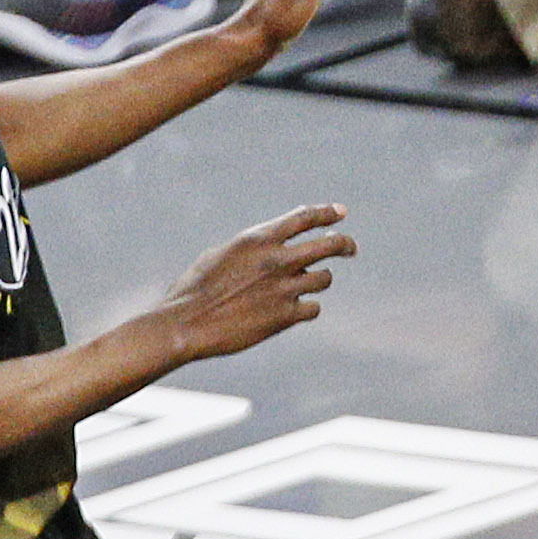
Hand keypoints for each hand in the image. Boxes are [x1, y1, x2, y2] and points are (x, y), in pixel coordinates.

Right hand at [154, 202, 356, 362]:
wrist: (186, 325)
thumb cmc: (194, 289)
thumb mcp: (220, 254)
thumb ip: (252, 247)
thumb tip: (272, 243)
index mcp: (258, 238)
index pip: (305, 217)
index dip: (327, 213)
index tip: (341, 213)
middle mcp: (277, 259)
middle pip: (329, 243)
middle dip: (345, 244)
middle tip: (351, 248)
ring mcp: (284, 288)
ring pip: (324, 278)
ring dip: (318, 280)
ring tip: (306, 286)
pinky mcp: (285, 317)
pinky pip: (313, 308)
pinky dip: (306, 308)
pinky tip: (293, 311)